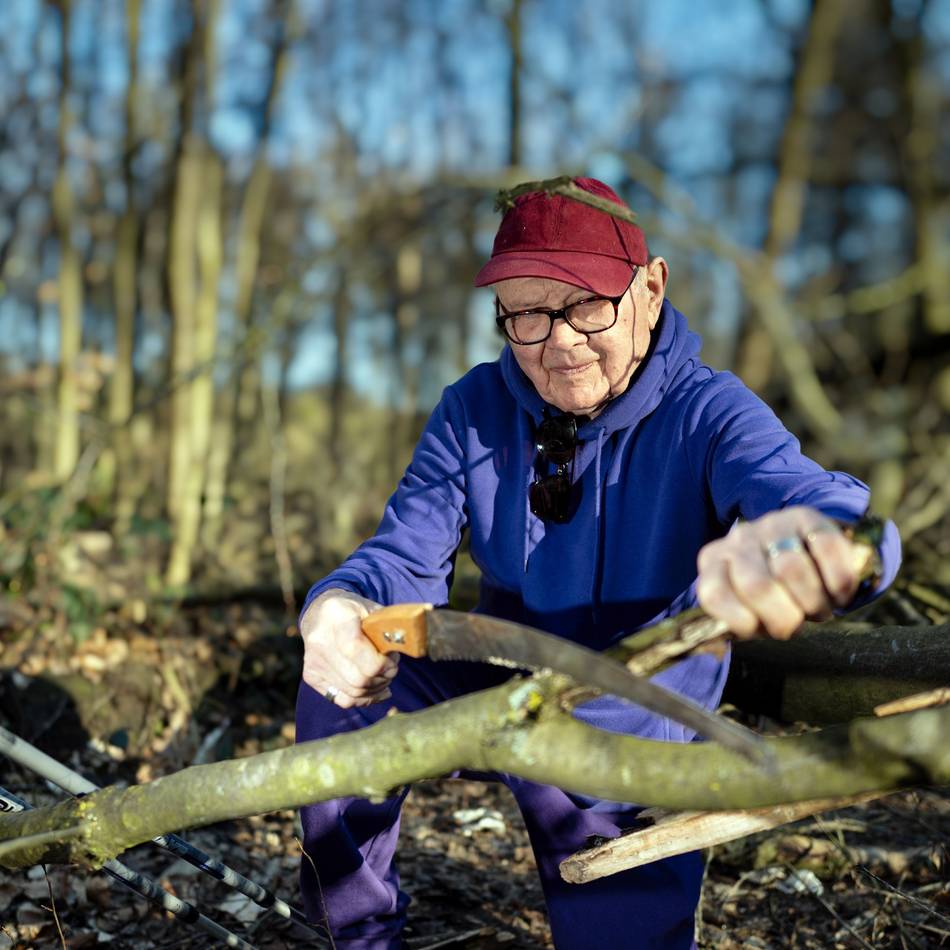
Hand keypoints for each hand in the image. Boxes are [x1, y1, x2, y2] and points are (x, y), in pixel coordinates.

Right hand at [300, 589, 399, 706]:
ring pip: (353, 692)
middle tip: (391, 670)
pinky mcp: (311, 676)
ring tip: (383, 677)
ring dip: (376, 689)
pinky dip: (363, 700)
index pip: (356, 649)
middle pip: (358, 677)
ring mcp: (313, 661)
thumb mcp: (373, 609)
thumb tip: (406, 647)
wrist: (320, 615)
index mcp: (337, 616)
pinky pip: (343, 700)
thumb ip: (389, 627)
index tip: (392, 661)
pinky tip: (374, 690)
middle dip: (382, 678)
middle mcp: (320, 640)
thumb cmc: (354, 612)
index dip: (380, 662)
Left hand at [696, 506, 859, 639]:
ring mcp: (772, 524)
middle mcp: (739, 538)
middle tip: (797, 624)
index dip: (743, 622)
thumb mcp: (749, 609)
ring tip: (819, 609)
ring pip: (791, 568)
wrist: (804, 549)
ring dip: (813, 602)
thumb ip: (740, 622)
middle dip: (784, 618)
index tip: (763, 630)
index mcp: (714, 562)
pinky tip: (839, 594)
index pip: (714, 595)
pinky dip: (839, 582)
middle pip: (757, 586)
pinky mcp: (807, 517)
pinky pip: (826, 548)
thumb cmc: (773, 592)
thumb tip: (732, 638)